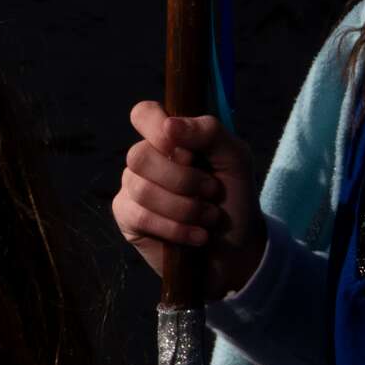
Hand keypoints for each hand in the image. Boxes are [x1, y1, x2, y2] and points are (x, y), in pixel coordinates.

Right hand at [112, 101, 267, 300]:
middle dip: (183, 180)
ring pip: (141, 188)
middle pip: (140, 155)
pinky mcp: (128, 218)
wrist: (236, 249)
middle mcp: (147, 158)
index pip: (144, 114)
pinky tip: (196, 236)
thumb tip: (169, 124)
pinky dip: (175, 228)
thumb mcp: (235, 159)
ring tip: (209, 217)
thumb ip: (208, 132)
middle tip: (212, 191)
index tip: (188, 152)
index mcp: (171, 137)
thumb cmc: (234, 198)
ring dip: (185, 207)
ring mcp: (133, 187)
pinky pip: (140, 216)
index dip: (157, 128)